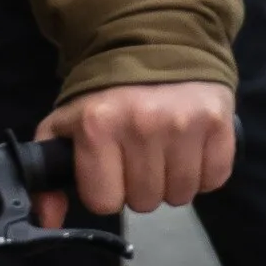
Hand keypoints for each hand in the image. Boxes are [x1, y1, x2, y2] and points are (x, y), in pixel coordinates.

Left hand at [34, 80, 235, 225]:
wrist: (155, 45)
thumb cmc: (105, 95)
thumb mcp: (64, 126)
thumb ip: (48, 175)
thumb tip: (49, 220)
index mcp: (97, 126)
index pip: (105, 203)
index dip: (106, 191)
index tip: (109, 170)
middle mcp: (142, 124)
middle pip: (144, 202)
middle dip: (139, 187)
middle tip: (138, 158)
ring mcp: (184, 122)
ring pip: (180, 195)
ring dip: (172, 183)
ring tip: (164, 152)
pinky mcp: (217, 121)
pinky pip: (214, 178)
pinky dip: (203, 172)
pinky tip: (189, 149)